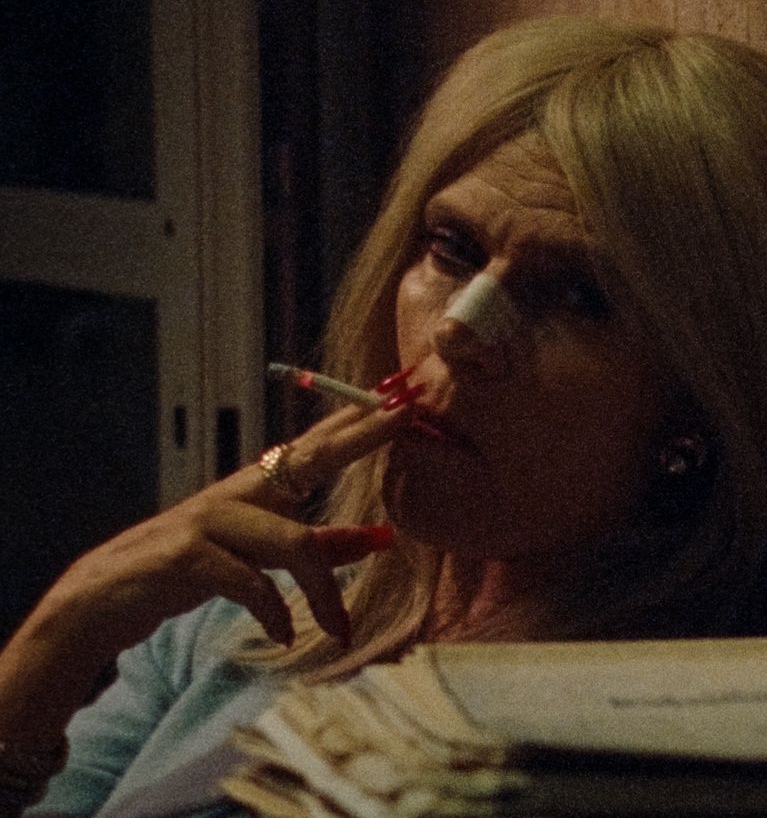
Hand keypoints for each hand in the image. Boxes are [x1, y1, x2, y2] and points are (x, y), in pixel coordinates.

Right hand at [25, 400, 415, 662]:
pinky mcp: (185, 557)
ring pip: (291, 542)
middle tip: (405, 413)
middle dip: (359, 436)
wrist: (98, 603)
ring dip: (324, 592)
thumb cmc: (186, 574)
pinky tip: (283, 635)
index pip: (316, 448)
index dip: (358, 422)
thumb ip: (319, 548)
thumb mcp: (260, 560)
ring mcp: (209, 521)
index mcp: (255, 492)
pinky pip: (249, 583)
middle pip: (309, 459)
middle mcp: (236, 494)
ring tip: (341, 631)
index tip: (401, 395)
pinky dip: (273, 612)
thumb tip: (383, 537)